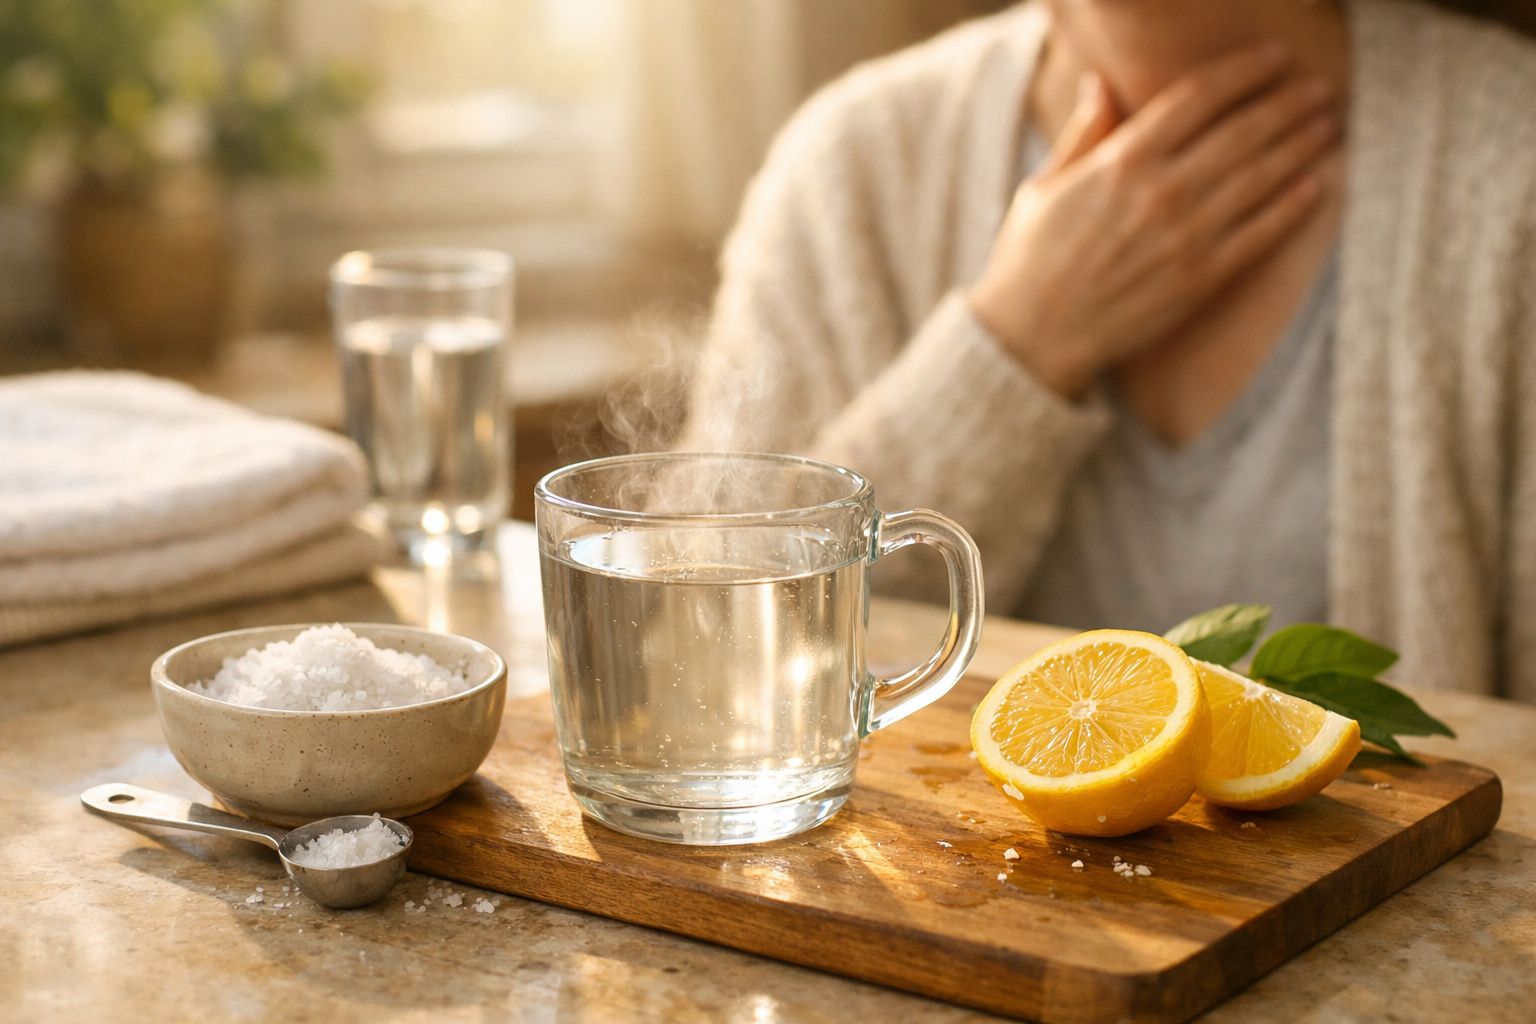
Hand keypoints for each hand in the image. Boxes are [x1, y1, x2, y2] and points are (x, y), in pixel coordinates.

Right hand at [968, 44, 1337, 397]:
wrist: (1031, 338)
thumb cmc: (1028, 261)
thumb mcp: (1043, 187)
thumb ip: (1082, 135)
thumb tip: (1099, 84)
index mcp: (1121, 161)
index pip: (1197, 97)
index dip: (1243, 71)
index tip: (1273, 57)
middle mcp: (1160, 192)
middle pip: (1242, 131)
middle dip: (1286, 103)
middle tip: (1316, 87)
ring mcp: (1185, 236)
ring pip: (1260, 177)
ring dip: (1300, 146)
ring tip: (1326, 124)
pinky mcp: (1200, 278)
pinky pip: (1259, 234)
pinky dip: (1291, 206)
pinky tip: (1314, 184)